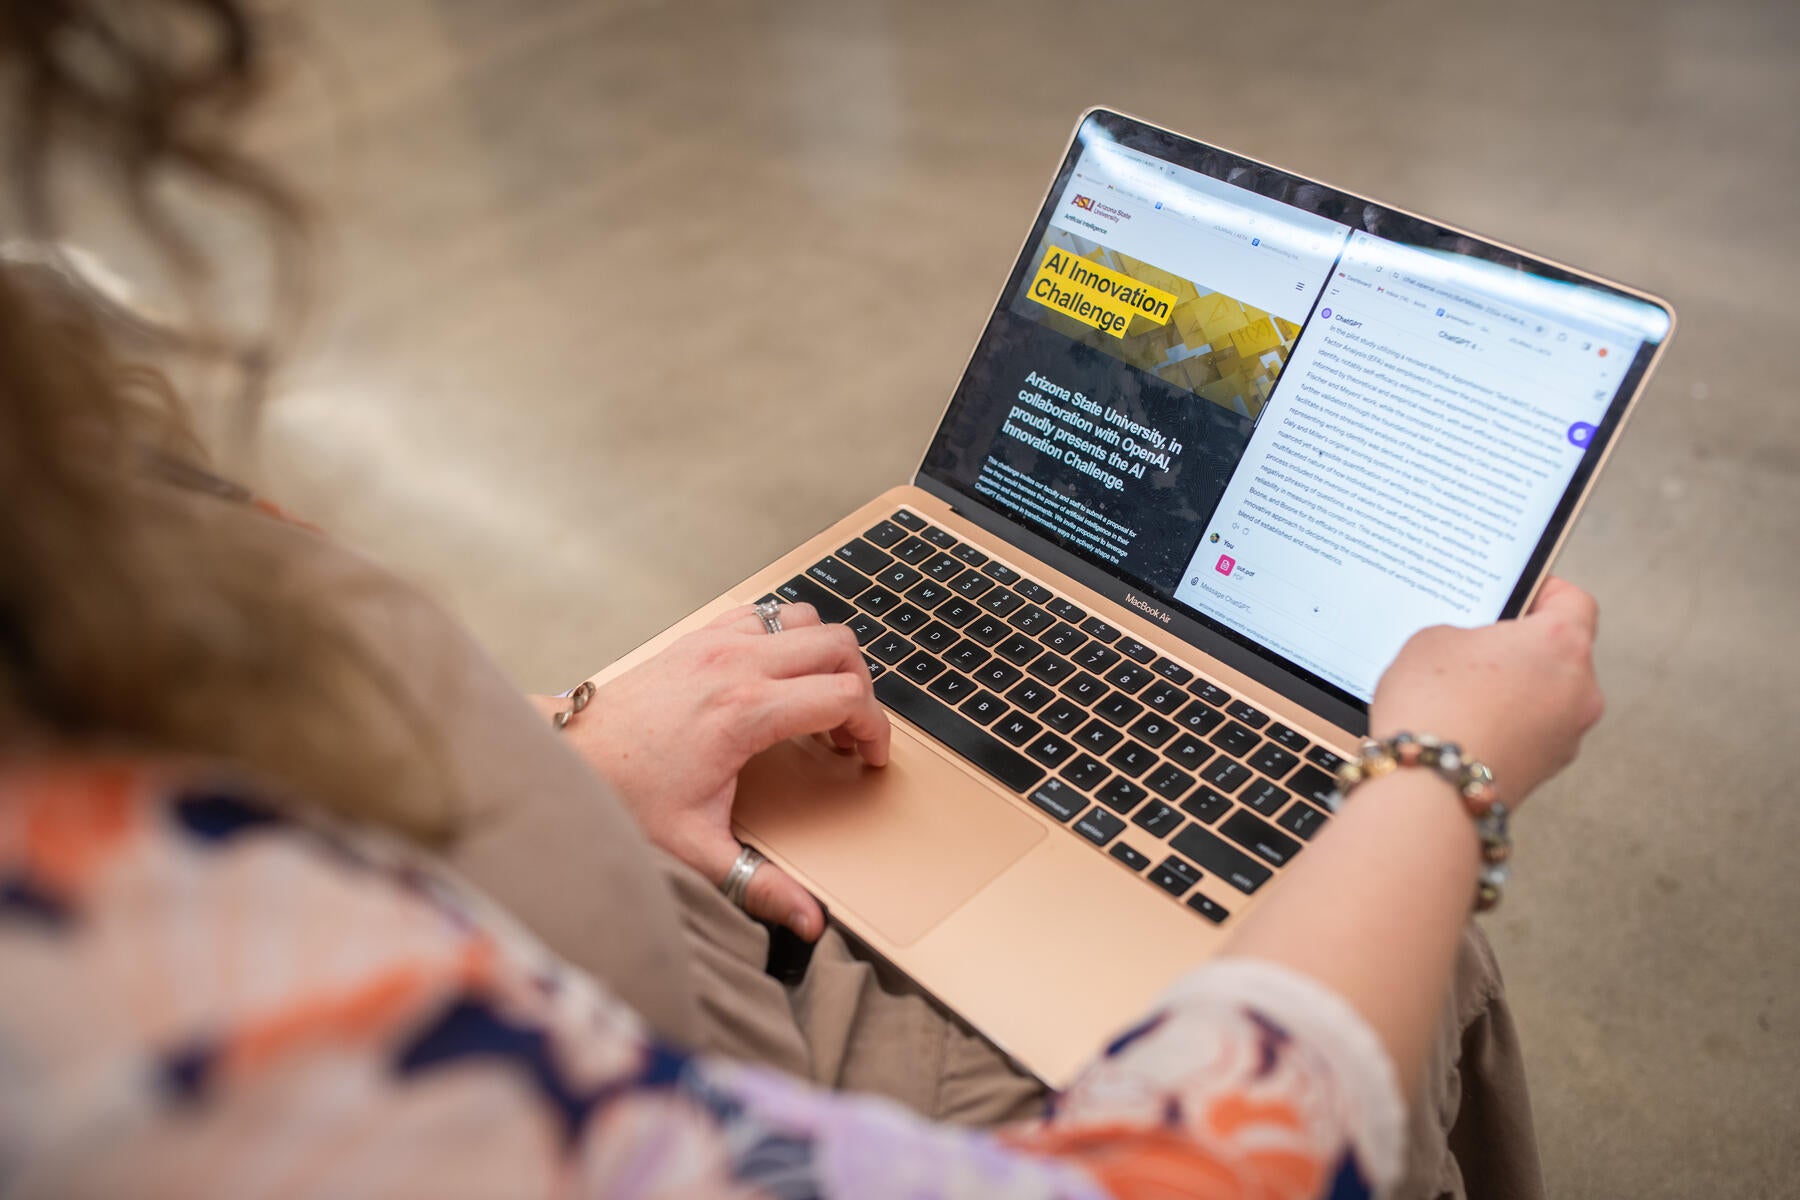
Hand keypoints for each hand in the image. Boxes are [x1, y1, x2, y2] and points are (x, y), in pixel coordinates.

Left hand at [543, 603, 887, 940]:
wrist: (570, 755)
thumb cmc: (627, 797)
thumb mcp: (697, 848)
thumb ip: (761, 884)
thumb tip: (810, 923)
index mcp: (746, 713)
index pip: (846, 697)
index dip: (875, 728)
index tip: (870, 758)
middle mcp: (736, 665)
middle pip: (839, 647)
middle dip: (861, 687)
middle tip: (850, 734)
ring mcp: (716, 642)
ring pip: (807, 620)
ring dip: (826, 655)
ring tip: (820, 702)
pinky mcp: (699, 636)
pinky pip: (765, 614)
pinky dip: (787, 636)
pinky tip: (777, 678)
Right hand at [1369, 577, 1604, 807]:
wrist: (1428, 792)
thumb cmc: (1433, 707)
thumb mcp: (1432, 640)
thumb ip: (1466, 633)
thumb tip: (1473, 651)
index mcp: (1561, 642)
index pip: (1572, 600)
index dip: (1542, 592)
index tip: (1515, 595)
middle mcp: (1580, 689)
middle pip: (1558, 653)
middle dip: (1518, 649)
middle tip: (1472, 648)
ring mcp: (1568, 735)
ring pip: (1544, 696)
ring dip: (1512, 691)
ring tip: (1459, 695)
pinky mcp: (1547, 771)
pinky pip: (1530, 732)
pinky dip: (1505, 727)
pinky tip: (1463, 729)